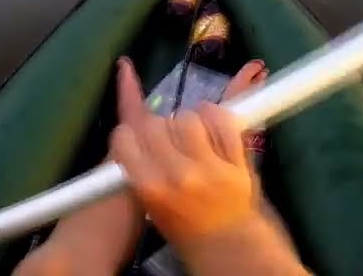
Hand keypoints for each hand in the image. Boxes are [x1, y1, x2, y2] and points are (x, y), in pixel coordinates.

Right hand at [109, 77, 256, 246]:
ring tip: (189, 134)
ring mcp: (210, 167)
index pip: (125, 139)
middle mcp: (178, 175)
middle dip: (156, 128)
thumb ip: (139, 166)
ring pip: (188, 119)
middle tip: (164, 138)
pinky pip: (222, 123)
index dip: (128, 135)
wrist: (227, 246)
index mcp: (151, 189)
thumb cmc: (183, 227)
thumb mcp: (150, 203)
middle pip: (155, 124)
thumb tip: (130, 122)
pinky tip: (209, 123)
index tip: (135, 138)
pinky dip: (214, 116)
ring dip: (186, 122)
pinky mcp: (236, 162)